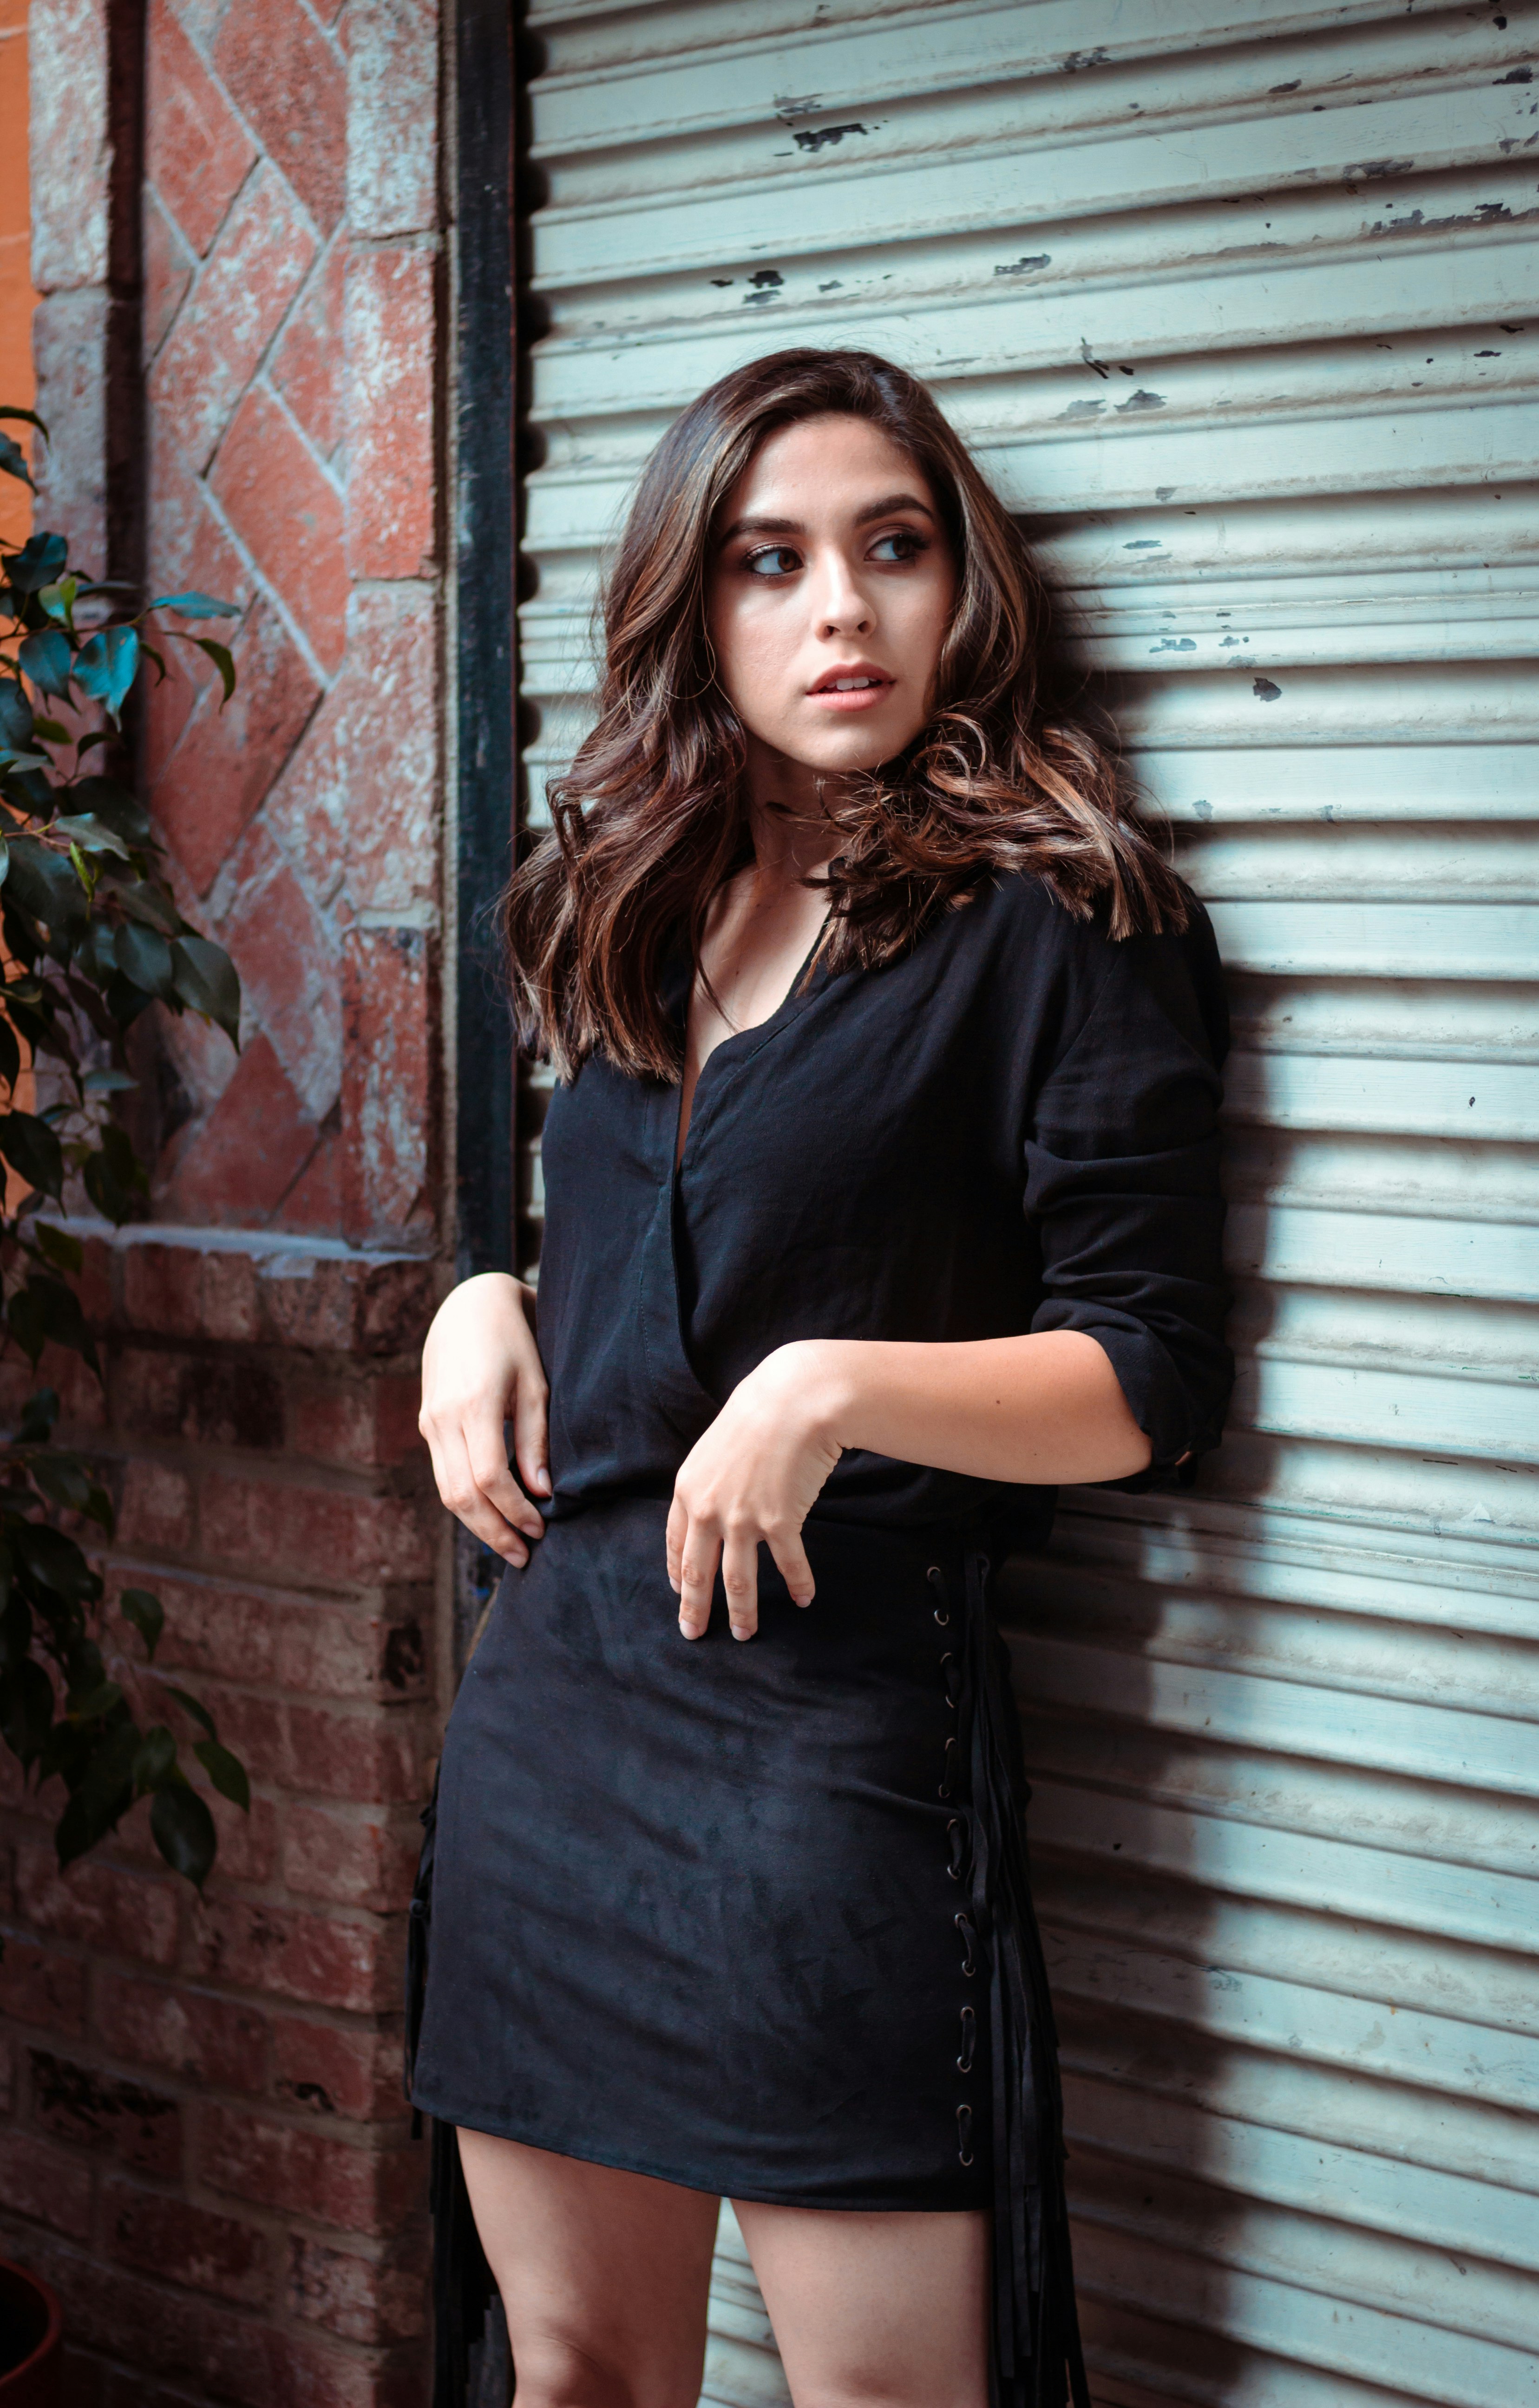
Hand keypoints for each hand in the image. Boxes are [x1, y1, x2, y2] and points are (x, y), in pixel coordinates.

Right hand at [419, 1273, 549, 1565]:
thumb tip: (541, 1492)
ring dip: (477, 1525)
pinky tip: (492, 1515)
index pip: (488, 1478)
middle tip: (524, 1556)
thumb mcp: (535, 1385)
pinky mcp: (427, 1425)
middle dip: (494, 1532)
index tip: (541, 1529)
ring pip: (446, 1491)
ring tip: (511, 1544)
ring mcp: (429, 1423)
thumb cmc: (513, 1342)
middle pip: (461, 1495)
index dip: (514, 1511)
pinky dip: (466, 1502)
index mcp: (473, 1405)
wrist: (468, 1307)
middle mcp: (443, 1418)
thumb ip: (536, 1439)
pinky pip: (443, 1476)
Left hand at [667, 1342, 842, 1641]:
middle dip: (695, 1608)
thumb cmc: (760, 1413)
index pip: (675, 1543)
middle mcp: (709, 1510)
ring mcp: (743, 1519)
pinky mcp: (780, 1522)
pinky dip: (798, 1584)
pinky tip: (804, 1598)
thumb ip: (711, 1480)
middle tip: (693, 1633)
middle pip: (697, 1571)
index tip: (680, 1594)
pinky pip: (789, 1564)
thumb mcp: (717, 1446)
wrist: (795, 1399)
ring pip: (738, 1581)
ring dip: (742, 1612)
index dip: (677, 1573)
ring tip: (745, 1634)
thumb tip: (717, 1502)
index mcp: (688, 1489)